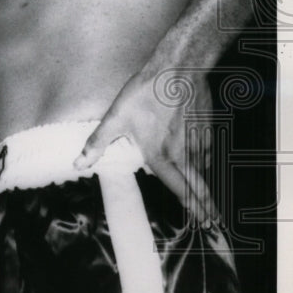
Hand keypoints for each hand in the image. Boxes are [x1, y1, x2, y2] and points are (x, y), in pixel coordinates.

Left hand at [74, 67, 216, 223]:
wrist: (177, 68)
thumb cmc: (145, 93)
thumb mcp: (115, 118)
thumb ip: (98, 144)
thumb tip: (79, 163)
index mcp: (160, 155)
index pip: (180, 189)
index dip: (193, 208)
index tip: (202, 223)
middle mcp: (184, 153)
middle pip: (200, 187)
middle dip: (207, 207)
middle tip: (213, 223)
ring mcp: (199, 141)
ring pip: (205, 170)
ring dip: (207, 187)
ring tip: (211, 203)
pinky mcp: (207, 128)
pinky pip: (208, 153)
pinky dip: (207, 164)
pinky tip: (204, 167)